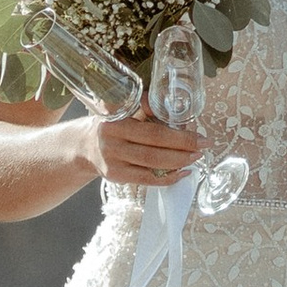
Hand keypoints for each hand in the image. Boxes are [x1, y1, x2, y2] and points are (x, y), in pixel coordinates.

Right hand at [87, 104, 205, 189]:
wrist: (83, 146)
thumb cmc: (112, 123)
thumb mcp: (123, 108)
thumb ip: (145, 106)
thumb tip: (173, 108)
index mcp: (115, 120)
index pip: (153, 131)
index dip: (178, 135)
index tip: (198, 133)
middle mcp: (112, 141)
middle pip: (153, 148)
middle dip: (183, 148)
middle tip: (203, 147)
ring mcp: (113, 161)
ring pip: (150, 165)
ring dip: (177, 163)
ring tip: (195, 158)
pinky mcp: (116, 176)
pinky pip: (146, 179)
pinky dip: (166, 178)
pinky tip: (182, 173)